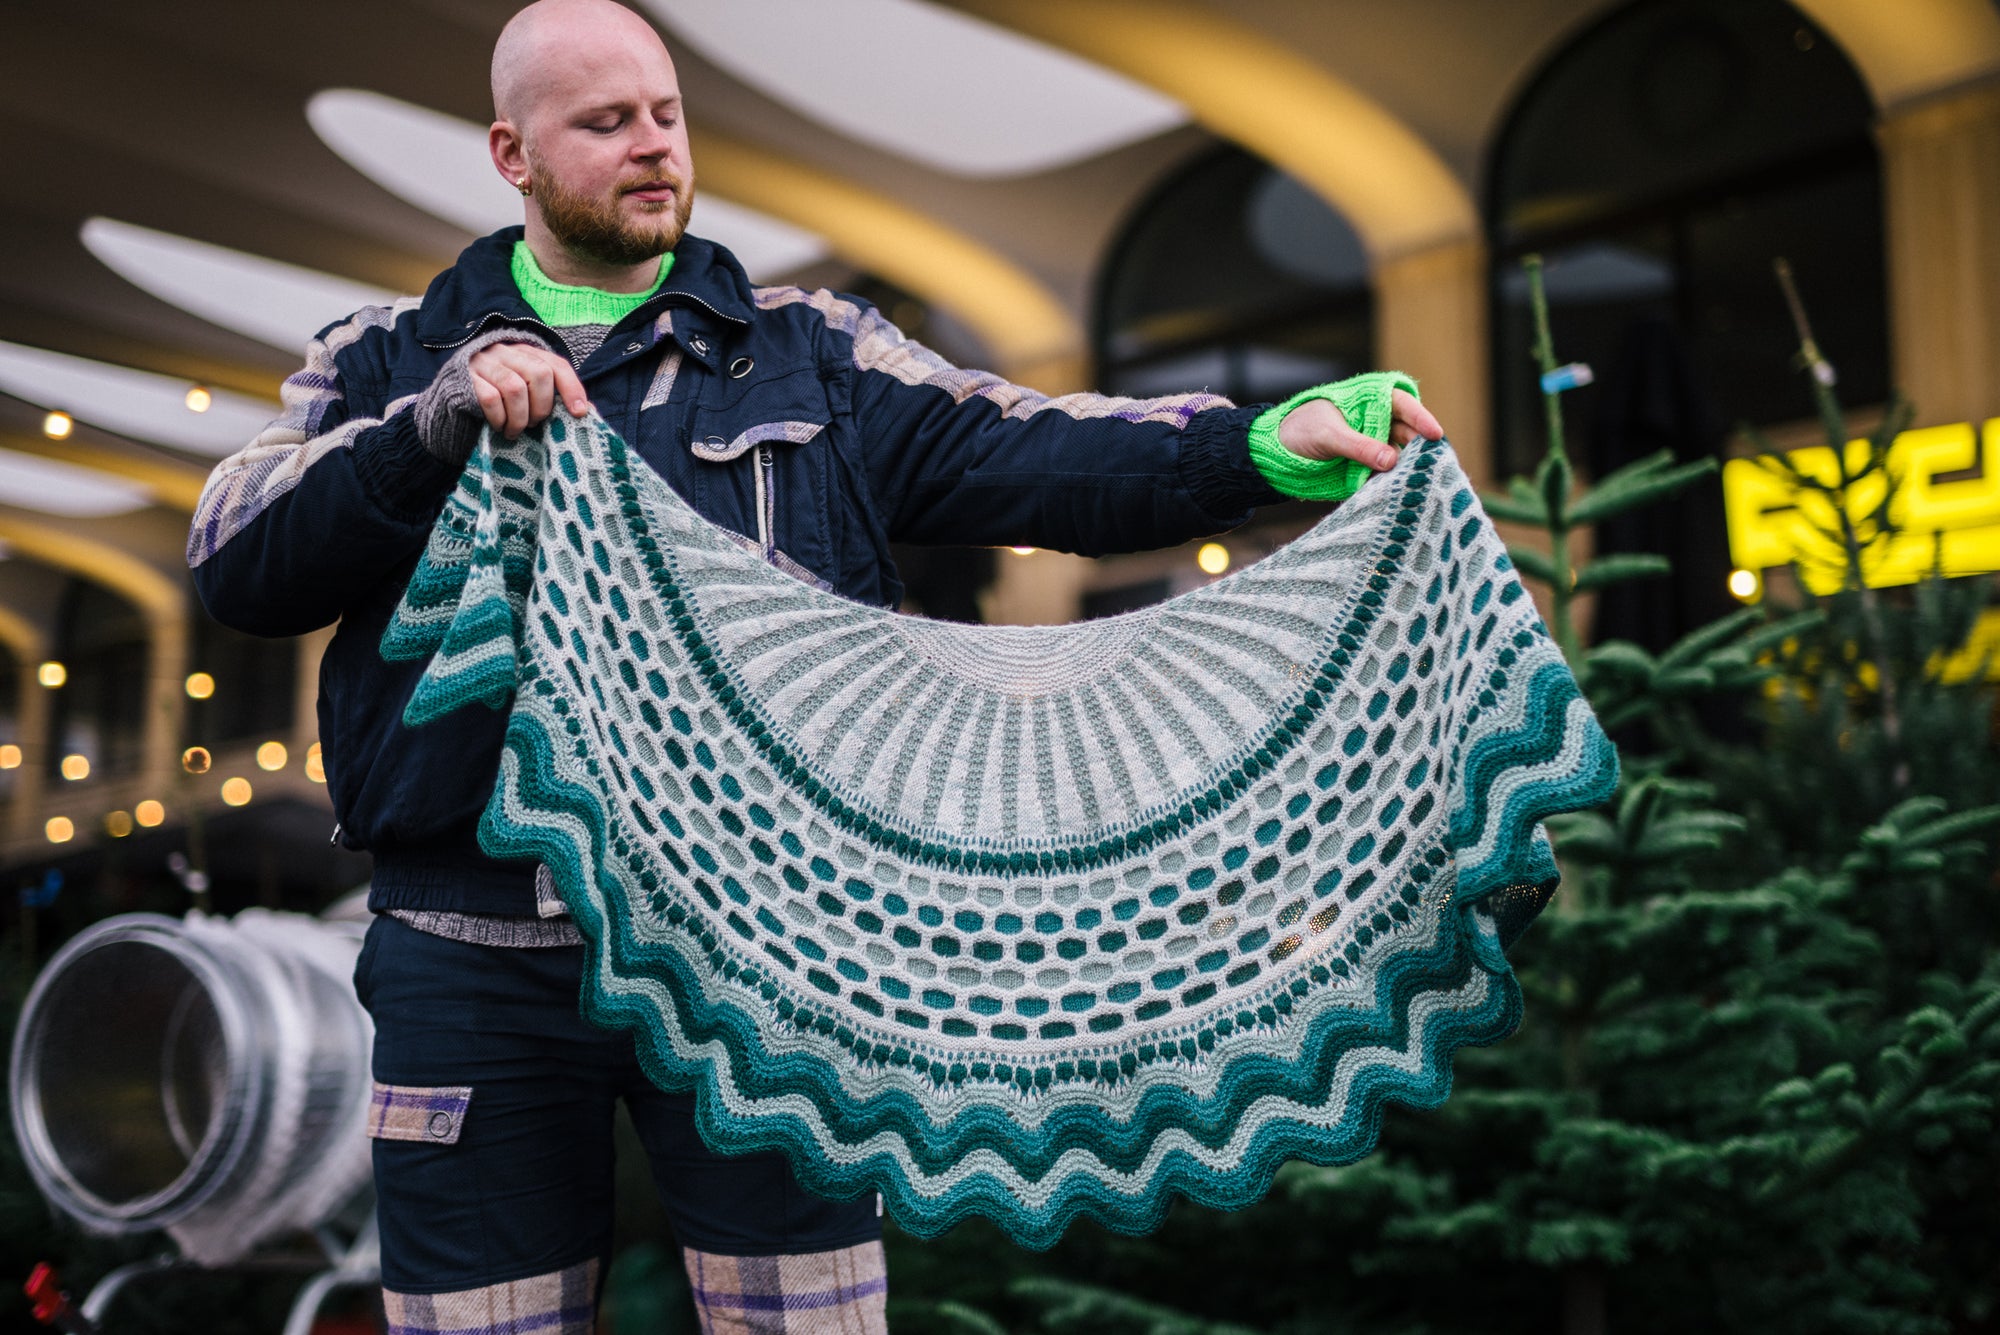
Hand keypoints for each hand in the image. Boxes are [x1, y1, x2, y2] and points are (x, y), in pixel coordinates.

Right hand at [467, 342, 589, 437]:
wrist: (449, 406)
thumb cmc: (496, 404)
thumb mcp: (526, 397)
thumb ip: (551, 398)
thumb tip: (588, 411)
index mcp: (525, 353)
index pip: (556, 364)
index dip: (571, 388)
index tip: (580, 413)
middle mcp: (505, 352)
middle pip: (539, 373)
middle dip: (541, 407)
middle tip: (534, 424)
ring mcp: (484, 362)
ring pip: (515, 388)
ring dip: (519, 417)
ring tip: (515, 430)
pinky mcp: (465, 378)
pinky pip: (491, 399)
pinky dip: (499, 418)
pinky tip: (498, 426)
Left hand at [1276, 390, 1442, 471]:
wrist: (1277, 452)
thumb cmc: (1301, 430)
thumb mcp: (1328, 436)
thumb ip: (1359, 446)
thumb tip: (1392, 460)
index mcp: (1371, 401)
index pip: (1403, 405)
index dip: (1422, 419)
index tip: (1435, 435)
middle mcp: (1378, 422)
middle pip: (1408, 434)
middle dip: (1422, 448)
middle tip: (1435, 465)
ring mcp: (1374, 446)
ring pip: (1400, 456)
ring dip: (1410, 468)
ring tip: (1423, 482)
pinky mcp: (1367, 467)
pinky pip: (1385, 475)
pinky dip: (1394, 482)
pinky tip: (1403, 492)